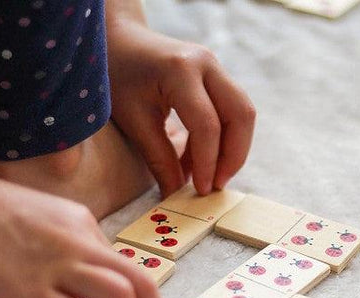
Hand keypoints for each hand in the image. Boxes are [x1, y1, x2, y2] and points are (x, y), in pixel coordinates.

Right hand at [0, 176, 165, 297]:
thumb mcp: (41, 216)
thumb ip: (66, 242)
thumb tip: (82, 276)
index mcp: (82, 224)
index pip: (124, 263)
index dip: (133, 295)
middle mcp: (79, 243)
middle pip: (140, 280)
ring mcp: (56, 266)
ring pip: (121, 297)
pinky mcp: (30, 292)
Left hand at [106, 20, 255, 196]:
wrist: (118, 40)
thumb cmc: (117, 77)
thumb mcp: (133, 120)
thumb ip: (159, 158)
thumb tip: (175, 195)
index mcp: (181, 71)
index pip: (208, 125)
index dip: (208, 162)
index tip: (199, 191)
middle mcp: (207, 64)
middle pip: (241, 115)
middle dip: (234, 156)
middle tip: (215, 185)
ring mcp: (215, 67)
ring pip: (243, 113)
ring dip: (232, 149)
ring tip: (209, 176)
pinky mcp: (216, 75)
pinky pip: (232, 111)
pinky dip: (223, 139)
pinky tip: (202, 160)